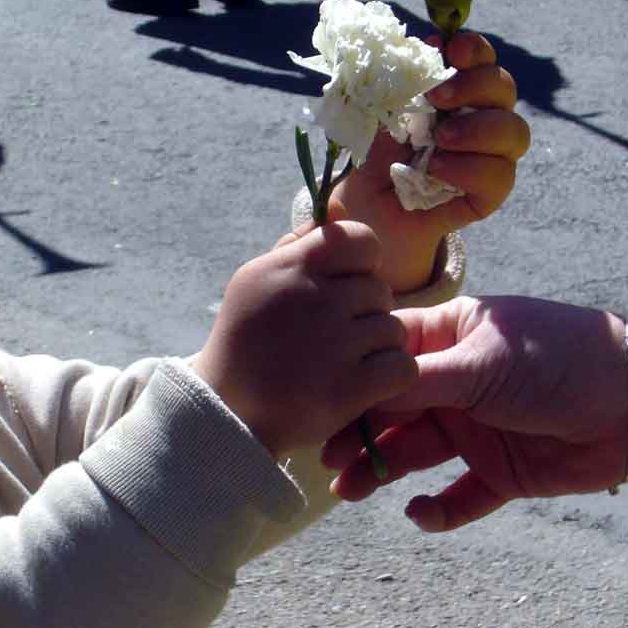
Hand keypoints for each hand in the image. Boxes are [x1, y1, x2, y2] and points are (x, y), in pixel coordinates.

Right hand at [194, 221, 417, 457]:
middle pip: (379, 290)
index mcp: (291, 267)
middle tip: (337, 336)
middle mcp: (313, 299)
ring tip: (346, 362)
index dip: (363, 263)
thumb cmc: (245, 341)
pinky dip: (391, 377)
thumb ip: (298, 246)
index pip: (361, 239)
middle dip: (366, 312)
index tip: (346, 286)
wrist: (225, 413)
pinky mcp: (347, 389)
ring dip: (378, 346)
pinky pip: (402, 366)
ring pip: (394, 329)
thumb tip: (337, 213)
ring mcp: (332, 344)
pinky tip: (367, 383)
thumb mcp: (257, 281)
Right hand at [322, 296, 627, 531]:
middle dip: (359, 431)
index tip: (319, 400)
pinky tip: (418, 512)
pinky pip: (460, 496)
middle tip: (327, 458)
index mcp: (451, 339)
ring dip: (382, 469)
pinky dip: (438, 508)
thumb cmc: (555, 358)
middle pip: (393, 409)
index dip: (353, 378)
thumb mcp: (482, 361)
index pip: (388, 357)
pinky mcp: (501, 472)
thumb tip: (357, 386)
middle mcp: (458, 383)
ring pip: (415, 453)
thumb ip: (419, 379)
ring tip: (350, 491)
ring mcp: (478, 428)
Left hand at [330, 33, 529, 292]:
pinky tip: (437, 170)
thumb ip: (402, 82)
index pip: (482, 60)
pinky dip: (469, 169)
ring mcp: (489, 158)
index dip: (474, 50)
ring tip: (439, 140)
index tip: (450, 49)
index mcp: (458, 92)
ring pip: (515, 132)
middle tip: (436, 98)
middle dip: (474, 85)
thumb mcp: (382, 113)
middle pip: (505, 88)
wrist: (367, 208)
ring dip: (478, 129)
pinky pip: (500, 178)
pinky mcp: (487, 195)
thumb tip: (422, 51)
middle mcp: (481, 119)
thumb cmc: (377, 155)